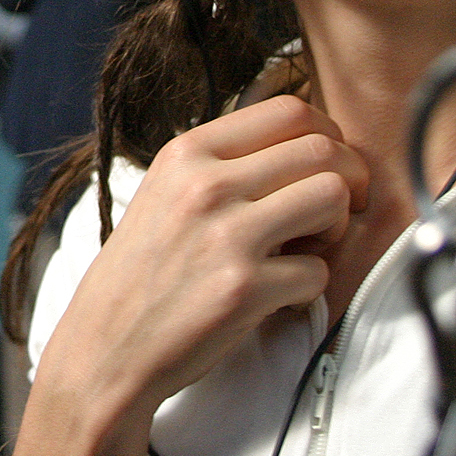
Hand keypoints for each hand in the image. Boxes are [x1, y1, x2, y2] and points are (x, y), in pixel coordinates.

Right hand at [41, 95, 369, 413]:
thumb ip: (221, 164)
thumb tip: (298, 144)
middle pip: (323, 149)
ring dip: (335, 228)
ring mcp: (226, 235)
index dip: (327, 136)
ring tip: (305, 249)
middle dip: (349, 180)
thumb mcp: (164, 192)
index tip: (324, 168)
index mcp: (186, 153)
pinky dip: (307, 289)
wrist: (106, 344)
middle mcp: (205, 184)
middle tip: (335, 212)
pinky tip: (277, 296)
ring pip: (332, 197)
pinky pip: (318, 272)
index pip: (289, 110)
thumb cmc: (142, 271)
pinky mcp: (245, 288)